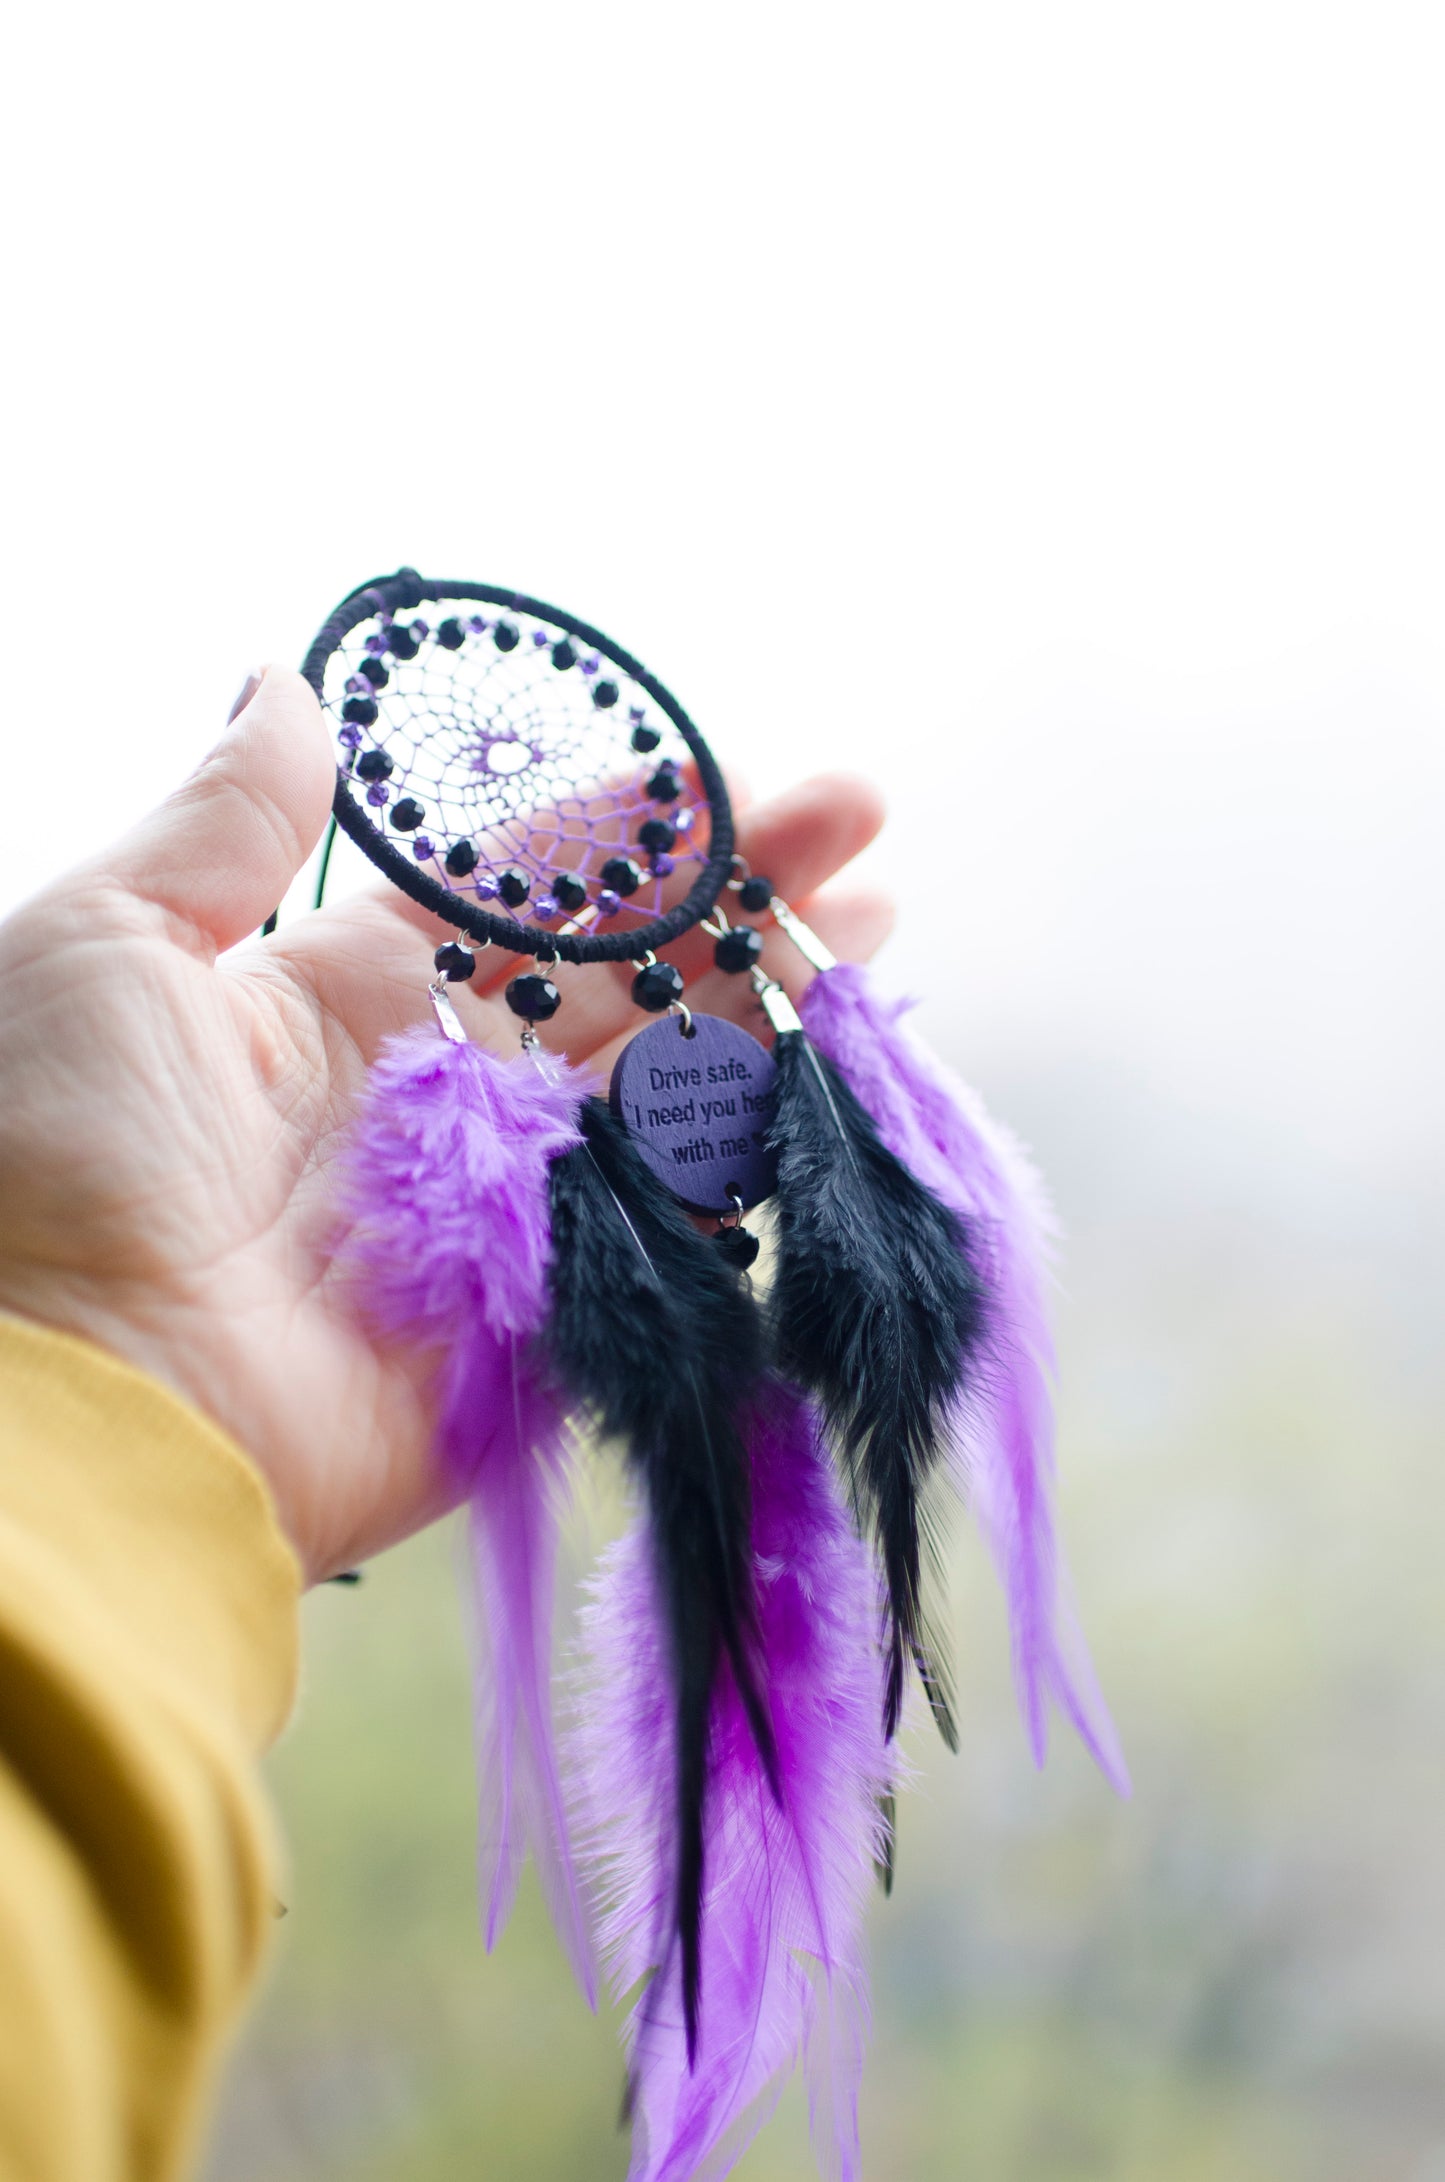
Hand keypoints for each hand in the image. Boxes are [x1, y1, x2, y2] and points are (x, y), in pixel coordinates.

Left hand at [0, 669, 890, 1580]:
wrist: (75, 1408)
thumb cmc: (54, 1161)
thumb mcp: (107, 949)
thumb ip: (222, 825)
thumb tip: (284, 684)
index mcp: (339, 1000)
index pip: (524, 895)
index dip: (633, 830)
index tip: (738, 772)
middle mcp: (436, 1100)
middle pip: (622, 980)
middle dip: (739, 901)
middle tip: (862, 831)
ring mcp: (499, 1218)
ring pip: (660, 1093)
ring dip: (768, 1012)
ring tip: (872, 930)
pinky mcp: (540, 1329)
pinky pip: (662, 1235)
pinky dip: (738, 1169)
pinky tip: (825, 1090)